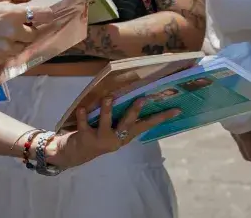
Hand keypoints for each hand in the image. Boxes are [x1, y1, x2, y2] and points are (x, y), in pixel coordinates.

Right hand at [0, 0, 54, 66]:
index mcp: (10, 14)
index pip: (41, 14)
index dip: (47, 14)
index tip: (49, 13)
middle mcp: (12, 33)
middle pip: (34, 33)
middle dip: (30, 29)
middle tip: (21, 25)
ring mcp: (6, 49)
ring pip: (23, 46)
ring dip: (20, 41)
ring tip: (7, 35)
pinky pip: (11, 55)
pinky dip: (8, 50)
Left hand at [45, 97, 181, 167]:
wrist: (75, 154)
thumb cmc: (97, 135)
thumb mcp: (113, 130)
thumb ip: (122, 118)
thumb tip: (137, 96)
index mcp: (125, 136)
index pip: (146, 125)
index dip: (161, 118)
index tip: (176, 109)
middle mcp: (116, 139)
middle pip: (128, 124)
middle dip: (134, 112)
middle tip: (142, 99)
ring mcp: (101, 139)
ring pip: (106, 123)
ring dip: (107, 110)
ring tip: (108, 97)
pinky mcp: (85, 138)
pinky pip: (85, 125)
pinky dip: (84, 116)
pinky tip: (83, 108)